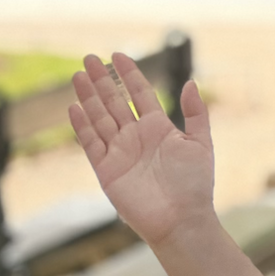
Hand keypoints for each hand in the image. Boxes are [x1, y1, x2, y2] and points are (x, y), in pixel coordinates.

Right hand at [67, 52, 215, 249]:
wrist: (181, 220)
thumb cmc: (195, 185)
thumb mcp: (200, 143)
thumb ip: (196, 113)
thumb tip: (191, 82)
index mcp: (158, 128)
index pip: (139, 93)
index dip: (128, 74)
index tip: (117, 55)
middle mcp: (135, 137)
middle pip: (114, 101)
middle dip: (102, 79)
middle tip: (89, 57)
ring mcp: (119, 152)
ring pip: (99, 117)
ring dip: (88, 96)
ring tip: (78, 75)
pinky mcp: (106, 170)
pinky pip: (90, 143)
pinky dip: (82, 125)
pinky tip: (74, 107)